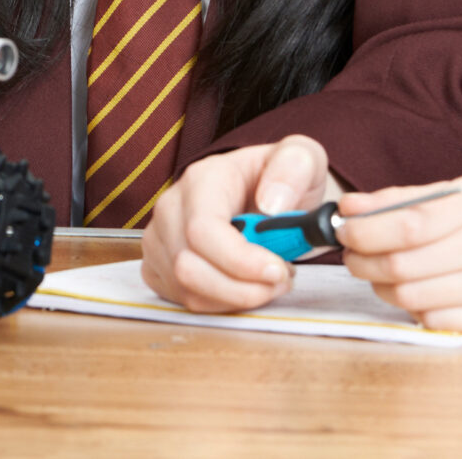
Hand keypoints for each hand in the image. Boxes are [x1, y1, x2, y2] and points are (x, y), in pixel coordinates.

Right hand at [143, 136, 341, 311]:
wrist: (268, 192)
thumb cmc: (281, 177)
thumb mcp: (302, 158)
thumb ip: (293, 169)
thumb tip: (271, 204)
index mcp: (202, 178)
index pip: (202, 230)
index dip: (239, 261)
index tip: (278, 271)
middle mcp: (171, 207)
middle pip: (188, 267)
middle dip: (243, 287)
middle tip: (281, 279)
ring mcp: (160, 237)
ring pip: (186, 289)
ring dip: (236, 297)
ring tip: (268, 281)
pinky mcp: (159, 264)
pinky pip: (183, 299)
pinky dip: (221, 304)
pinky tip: (243, 287)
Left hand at [330, 174, 461, 337]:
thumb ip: (416, 199)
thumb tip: (353, 206)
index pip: (407, 222)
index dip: (363, 230)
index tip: (341, 229)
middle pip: (404, 265)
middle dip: (363, 261)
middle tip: (352, 254)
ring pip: (414, 298)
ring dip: (383, 288)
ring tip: (380, 274)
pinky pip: (439, 322)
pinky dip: (416, 310)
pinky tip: (418, 294)